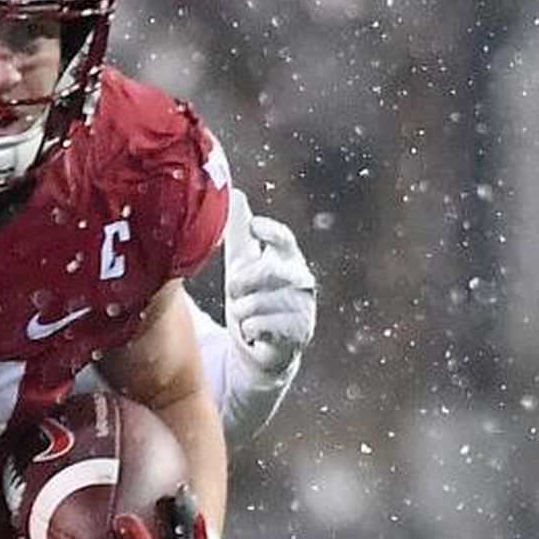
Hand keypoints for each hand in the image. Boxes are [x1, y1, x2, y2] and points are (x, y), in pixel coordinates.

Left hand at [222, 187, 317, 377]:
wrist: (260, 346)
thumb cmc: (252, 297)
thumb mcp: (242, 264)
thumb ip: (240, 232)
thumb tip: (234, 192)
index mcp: (288, 259)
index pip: (284, 240)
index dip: (272, 232)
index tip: (256, 226)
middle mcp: (301, 280)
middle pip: (266, 272)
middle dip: (239, 283)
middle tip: (234, 293)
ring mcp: (303, 308)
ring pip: (257, 303)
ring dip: (242, 312)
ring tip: (248, 316)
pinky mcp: (299, 334)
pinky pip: (261, 326)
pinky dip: (249, 330)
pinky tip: (255, 333)